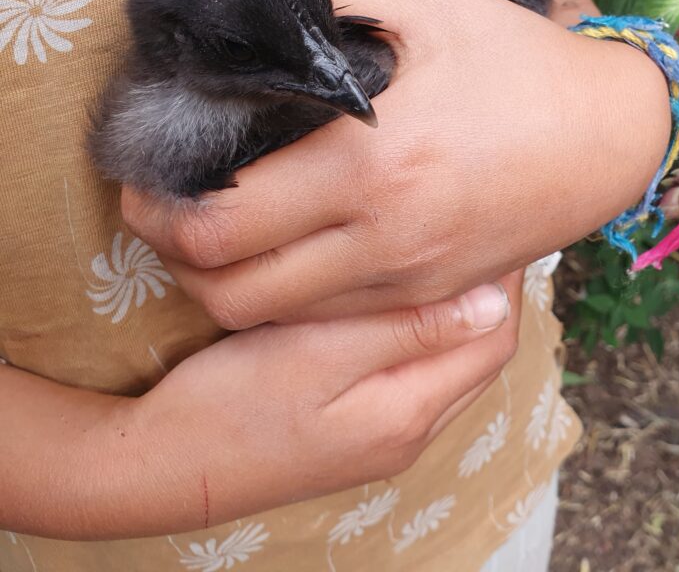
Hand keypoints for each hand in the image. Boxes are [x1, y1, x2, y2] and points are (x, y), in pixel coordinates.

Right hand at [1, 275, 518, 539]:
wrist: (163, 465)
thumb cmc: (231, 403)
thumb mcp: (317, 355)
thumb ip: (406, 330)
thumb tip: (493, 301)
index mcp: (408, 412)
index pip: (493, 340)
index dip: (501, 280)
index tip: (487, 226)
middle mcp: (411, 433)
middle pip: (480, 355)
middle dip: (486, 295)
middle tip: (470, 232)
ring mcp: (387, 438)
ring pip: (452, 366)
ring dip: (456, 315)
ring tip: (439, 258)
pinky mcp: (362, 433)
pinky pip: (418, 377)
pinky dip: (424, 336)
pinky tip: (398, 304)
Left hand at [123, 0, 669, 327]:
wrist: (609, 140)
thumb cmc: (520, 66)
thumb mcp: (431, 3)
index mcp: (368, 163)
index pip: (222, 222)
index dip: (160, 209)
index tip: (144, 181)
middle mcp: (380, 236)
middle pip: (231, 289)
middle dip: (177, 257)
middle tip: (166, 215)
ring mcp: (407, 278)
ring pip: (275, 319)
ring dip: (225, 286)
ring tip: (217, 240)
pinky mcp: (430, 295)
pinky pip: (332, 319)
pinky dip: (288, 299)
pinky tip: (288, 255)